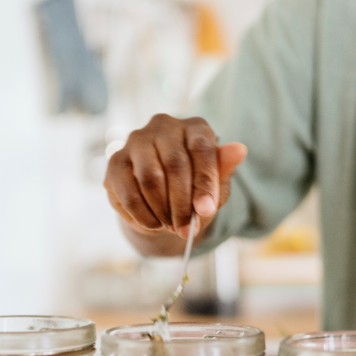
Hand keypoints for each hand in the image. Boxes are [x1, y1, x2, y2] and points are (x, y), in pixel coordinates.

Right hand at [104, 114, 246, 237]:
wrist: (165, 200)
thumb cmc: (195, 186)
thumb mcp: (215, 182)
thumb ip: (223, 167)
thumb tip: (240, 149)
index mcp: (194, 126)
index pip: (201, 149)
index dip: (205, 182)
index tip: (207, 210)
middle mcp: (163, 126)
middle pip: (175, 164)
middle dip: (183, 203)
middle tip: (188, 229)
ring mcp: (136, 141)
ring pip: (149, 179)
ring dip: (163, 210)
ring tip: (173, 227)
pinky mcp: (115, 162)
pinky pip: (129, 192)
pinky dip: (143, 214)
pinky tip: (154, 224)